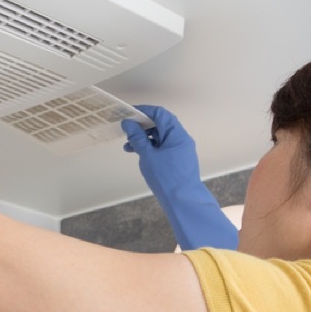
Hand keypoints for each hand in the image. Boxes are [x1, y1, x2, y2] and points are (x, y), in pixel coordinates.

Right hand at [121, 105, 237, 250]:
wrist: (183, 200)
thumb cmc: (166, 177)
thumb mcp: (148, 155)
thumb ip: (137, 138)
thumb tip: (128, 123)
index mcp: (176, 133)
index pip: (160, 113)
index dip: (144, 111)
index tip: (129, 113)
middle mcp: (181, 138)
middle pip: (161, 124)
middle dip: (142, 126)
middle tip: (127, 131)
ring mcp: (181, 149)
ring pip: (161, 137)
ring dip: (145, 139)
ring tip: (128, 146)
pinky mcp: (178, 160)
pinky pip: (163, 148)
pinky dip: (151, 148)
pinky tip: (139, 154)